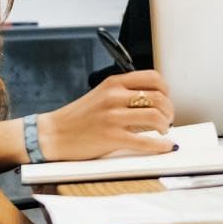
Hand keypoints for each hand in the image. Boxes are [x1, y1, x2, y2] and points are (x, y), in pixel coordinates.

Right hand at [38, 70, 175, 160]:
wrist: (53, 135)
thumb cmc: (78, 117)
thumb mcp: (101, 94)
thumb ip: (124, 93)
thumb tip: (155, 100)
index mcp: (113, 83)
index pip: (153, 78)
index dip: (166, 90)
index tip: (166, 99)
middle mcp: (114, 97)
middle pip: (158, 98)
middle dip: (169, 110)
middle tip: (167, 118)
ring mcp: (113, 117)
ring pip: (155, 117)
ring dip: (165, 125)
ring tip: (162, 130)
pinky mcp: (112, 137)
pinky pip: (145, 141)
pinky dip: (160, 145)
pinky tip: (164, 146)